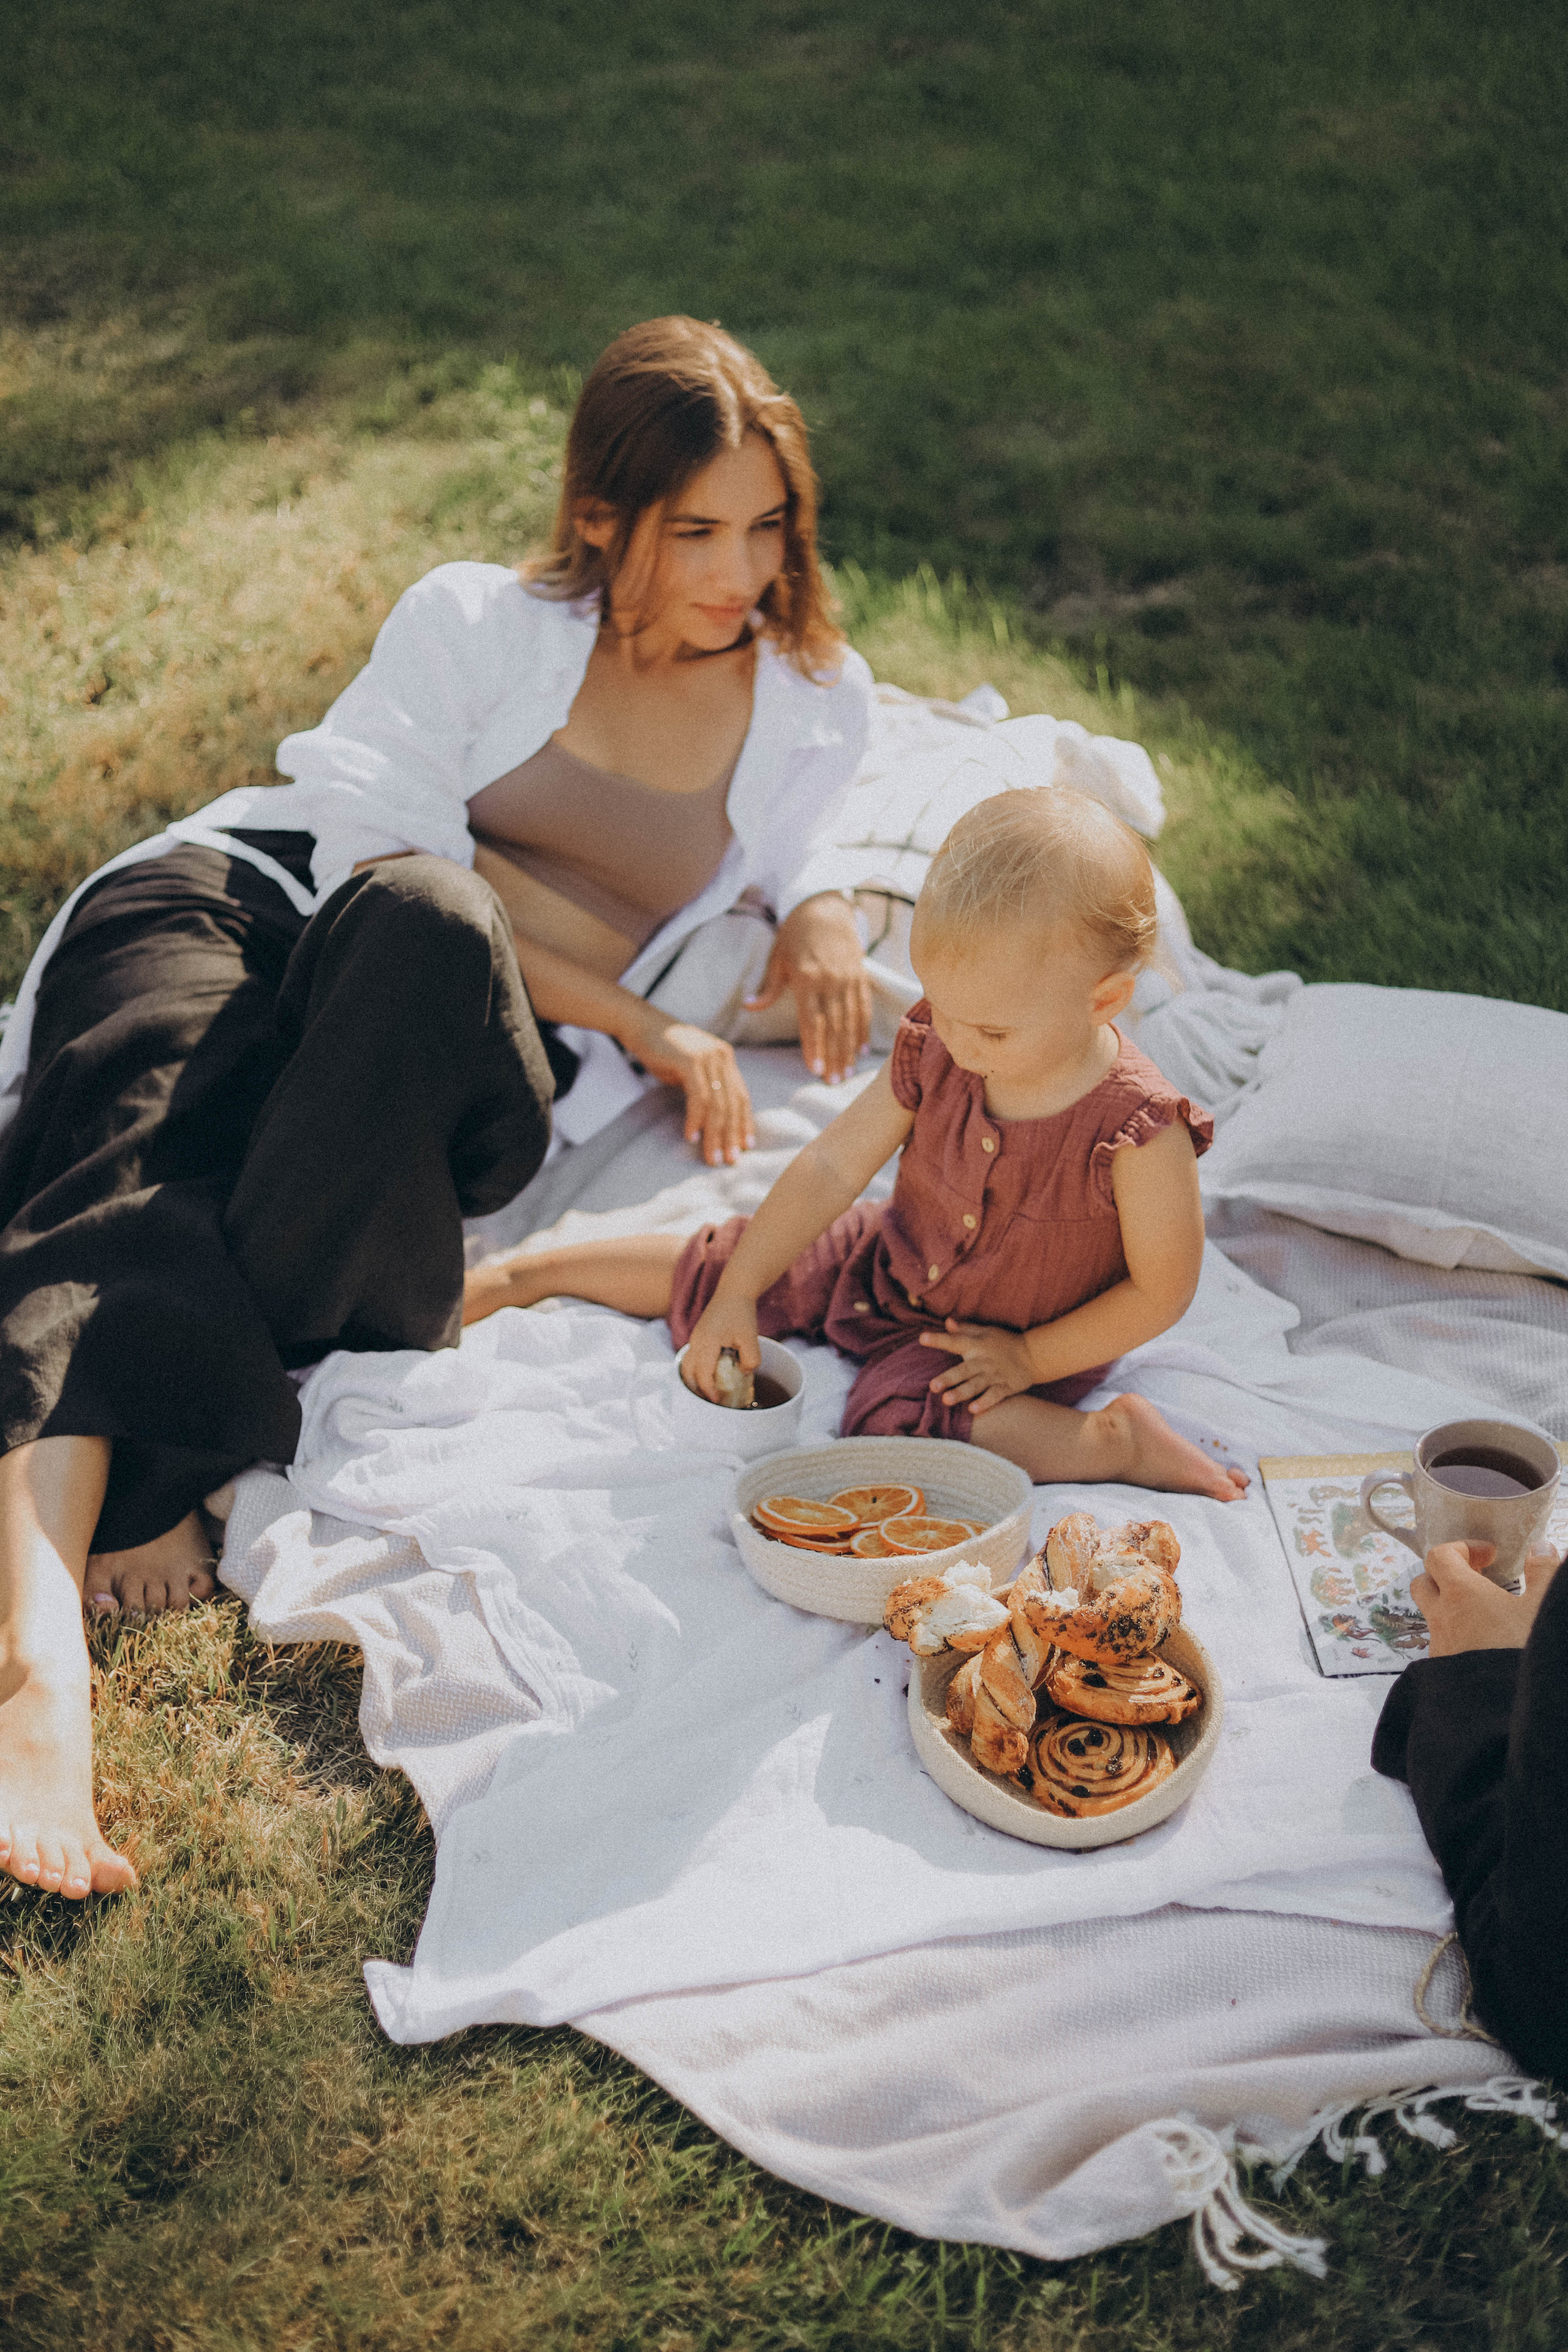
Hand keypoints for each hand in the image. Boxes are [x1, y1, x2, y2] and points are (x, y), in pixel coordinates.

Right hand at [626, 1012, 754, 1166]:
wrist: (640, 1024)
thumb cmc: (662, 1050)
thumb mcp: (691, 1069)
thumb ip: (705, 1086)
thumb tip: (713, 1118)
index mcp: (726, 1058)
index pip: (742, 1095)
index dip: (744, 1122)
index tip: (745, 1145)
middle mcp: (722, 1057)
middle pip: (733, 1103)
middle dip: (731, 1135)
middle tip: (729, 1160)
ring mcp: (708, 1058)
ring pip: (718, 1104)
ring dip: (714, 1134)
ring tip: (711, 1156)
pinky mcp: (690, 1062)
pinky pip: (699, 1098)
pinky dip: (696, 1120)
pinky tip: (692, 1136)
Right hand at [682, 1291, 760, 1403]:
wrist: (734, 1291)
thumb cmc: (741, 1312)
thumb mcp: (751, 1337)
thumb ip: (750, 1359)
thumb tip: (744, 1373)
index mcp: (706, 1342)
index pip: (702, 1373)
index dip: (708, 1390)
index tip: (717, 1400)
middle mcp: (696, 1341)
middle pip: (687, 1372)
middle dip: (697, 1389)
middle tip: (712, 1400)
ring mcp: (695, 1338)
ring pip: (687, 1366)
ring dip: (695, 1380)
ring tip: (711, 1391)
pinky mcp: (698, 1337)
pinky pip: (693, 1358)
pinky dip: (698, 1370)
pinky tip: (712, 1375)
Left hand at [746, 893, 870, 1083]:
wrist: (825, 906)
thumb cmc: (794, 933)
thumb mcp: (777, 957)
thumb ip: (768, 987)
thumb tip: (749, 1007)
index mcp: (807, 978)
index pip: (812, 1021)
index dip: (814, 1047)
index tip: (814, 1069)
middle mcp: (831, 981)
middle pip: (833, 1026)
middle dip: (833, 1056)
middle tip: (833, 1082)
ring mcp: (848, 979)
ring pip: (850, 1021)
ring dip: (849, 1049)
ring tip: (846, 1072)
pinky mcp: (860, 976)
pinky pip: (863, 1008)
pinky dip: (863, 1030)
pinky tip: (861, 1050)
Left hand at [918, 1317, 1037, 1415]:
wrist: (1033, 1354)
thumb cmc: (1004, 1342)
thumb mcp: (986, 1332)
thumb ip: (966, 1329)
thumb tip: (947, 1321)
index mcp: (977, 1345)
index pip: (955, 1341)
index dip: (939, 1340)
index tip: (922, 1338)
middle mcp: (983, 1360)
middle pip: (964, 1370)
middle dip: (949, 1378)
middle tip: (933, 1386)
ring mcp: (995, 1375)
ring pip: (976, 1384)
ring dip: (962, 1392)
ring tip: (947, 1400)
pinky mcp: (1006, 1387)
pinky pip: (994, 1395)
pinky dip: (985, 1402)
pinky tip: (973, 1410)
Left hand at [1410, 1538, 1560, 1657]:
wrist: (1506, 1710)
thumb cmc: (1524, 1652)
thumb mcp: (1543, 1606)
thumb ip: (1544, 1573)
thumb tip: (1541, 1549)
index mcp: (1461, 1594)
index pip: (1439, 1556)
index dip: (1462, 1548)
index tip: (1490, 1555)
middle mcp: (1441, 1617)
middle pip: (1424, 1582)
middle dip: (1446, 1574)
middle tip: (1479, 1579)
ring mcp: (1438, 1645)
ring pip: (1431, 1615)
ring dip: (1451, 1606)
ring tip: (1486, 1614)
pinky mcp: (1441, 1670)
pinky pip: (1441, 1642)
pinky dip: (1456, 1634)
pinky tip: (1483, 1643)